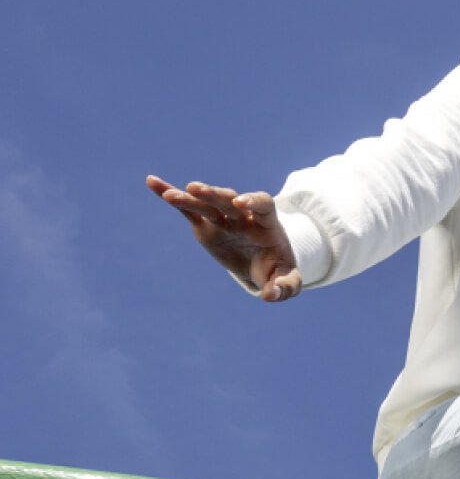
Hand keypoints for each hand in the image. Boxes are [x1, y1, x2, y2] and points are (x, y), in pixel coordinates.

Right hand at [146, 175, 302, 301]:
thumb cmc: (279, 269)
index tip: (240, 204)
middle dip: (215, 195)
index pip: (263, 204)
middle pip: (230, 199)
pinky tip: (153, 183)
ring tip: (171, 195)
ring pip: (207, 203)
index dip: (253, 201)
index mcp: (267, 224)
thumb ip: (285, 287)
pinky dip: (171, 195)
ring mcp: (223, 218)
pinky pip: (189, 209)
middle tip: (196, 189)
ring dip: (191, 197)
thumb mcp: (288, 281)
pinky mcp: (206, 225)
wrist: (265, 264)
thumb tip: (271, 295)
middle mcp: (244, 216)